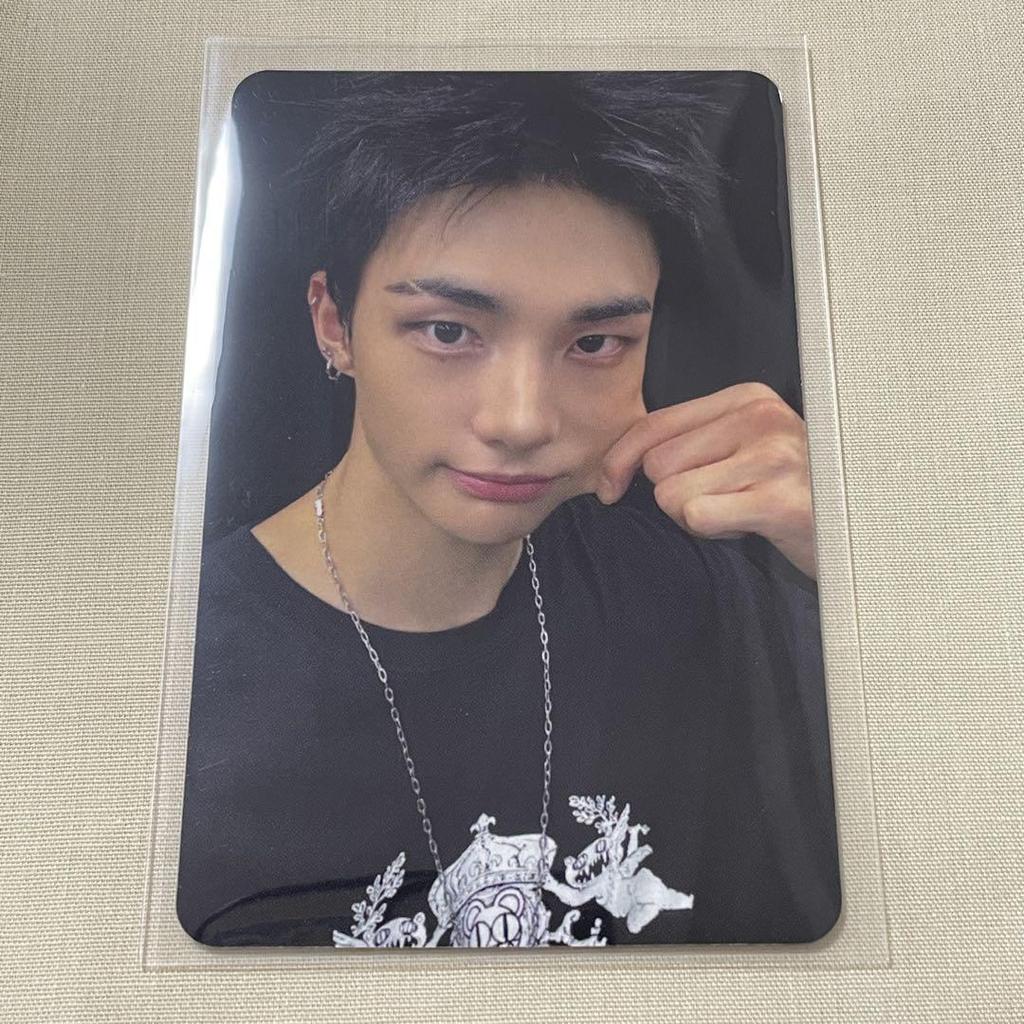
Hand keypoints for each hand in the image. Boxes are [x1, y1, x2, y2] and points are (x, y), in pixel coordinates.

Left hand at [595, 382, 816, 579]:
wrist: (856, 529)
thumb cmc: (787, 492)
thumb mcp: (740, 450)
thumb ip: (687, 443)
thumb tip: (615, 466)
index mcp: (746, 399)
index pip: (653, 425)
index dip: (618, 460)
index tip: (609, 487)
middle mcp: (760, 418)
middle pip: (657, 465)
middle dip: (674, 494)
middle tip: (720, 501)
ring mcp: (773, 457)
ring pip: (672, 494)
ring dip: (695, 516)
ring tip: (738, 511)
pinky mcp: (779, 501)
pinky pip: (697, 516)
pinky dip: (713, 531)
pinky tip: (748, 526)